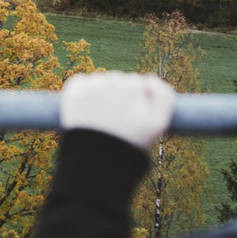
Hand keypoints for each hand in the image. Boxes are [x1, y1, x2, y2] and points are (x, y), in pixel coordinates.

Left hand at [60, 71, 175, 149]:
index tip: (132, 117)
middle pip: (118, 80)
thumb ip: (163, 96)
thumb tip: (149, 77)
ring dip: (101, 92)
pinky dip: (84, 91)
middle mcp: (112, 81)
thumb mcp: (157, 124)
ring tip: (101, 117)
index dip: (137, 101)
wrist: (94, 159)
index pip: (138, 84)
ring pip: (100, 80)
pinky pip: (81, 81)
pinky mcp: (73, 90)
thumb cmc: (129, 142)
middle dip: (119, 96)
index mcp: (133, 87)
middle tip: (116, 120)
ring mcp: (91, 85)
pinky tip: (87, 109)